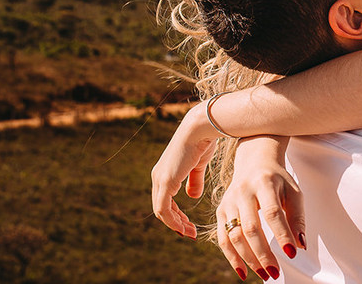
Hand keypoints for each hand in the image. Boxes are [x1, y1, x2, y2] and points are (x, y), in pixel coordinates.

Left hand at [150, 104, 219, 236]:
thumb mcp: (198, 165)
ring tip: (190, 233)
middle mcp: (158, 177)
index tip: (189, 225)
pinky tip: (185, 227)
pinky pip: (164, 209)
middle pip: (162, 208)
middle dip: (176, 223)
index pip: (165, 201)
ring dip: (176, 225)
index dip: (177, 215)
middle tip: (190, 232)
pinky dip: (173, 222)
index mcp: (165, 172)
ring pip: (162, 212)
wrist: (201, 129)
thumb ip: (194, 181)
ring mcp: (160, 180)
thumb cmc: (202, 142)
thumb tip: (192, 196)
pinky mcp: (165, 182)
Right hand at [215, 137, 305, 281]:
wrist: (254, 162)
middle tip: (275, 273)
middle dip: (263, 254)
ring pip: (235, 236)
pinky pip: (223, 239)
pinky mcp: (221, 211)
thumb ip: (297, 218)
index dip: (282, 234)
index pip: (272, 212)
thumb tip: (300, 246)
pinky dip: (232, 258)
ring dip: (249, 260)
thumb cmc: (278, 181)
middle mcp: (243, 192)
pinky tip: (244, 273)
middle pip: (251, 228)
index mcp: (264, 183)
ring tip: (265, 275)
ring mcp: (229, 202)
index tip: (292, 254)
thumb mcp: (293, 192)